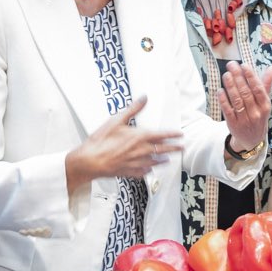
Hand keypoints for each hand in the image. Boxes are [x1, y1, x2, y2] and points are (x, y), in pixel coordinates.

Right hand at [67, 96, 181, 181]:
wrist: (90, 161)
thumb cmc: (101, 141)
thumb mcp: (116, 120)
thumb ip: (132, 109)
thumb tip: (144, 98)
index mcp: (140, 137)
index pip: (162, 135)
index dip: (172, 135)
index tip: (180, 134)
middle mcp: (141, 151)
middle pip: (162, 149)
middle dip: (173, 148)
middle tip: (181, 148)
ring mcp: (136, 163)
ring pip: (155, 162)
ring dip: (163, 160)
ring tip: (168, 159)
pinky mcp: (129, 172)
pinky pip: (143, 171)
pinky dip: (148, 170)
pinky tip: (150, 169)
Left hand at [220, 63, 271, 151]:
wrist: (252, 140)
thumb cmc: (259, 115)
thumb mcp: (265, 102)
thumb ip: (266, 84)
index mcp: (265, 105)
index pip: (258, 89)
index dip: (251, 77)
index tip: (244, 65)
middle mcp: (256, 113)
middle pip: (246, 93)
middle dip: (238, 77)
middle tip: (231, 65)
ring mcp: (244, 119)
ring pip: (237, 101)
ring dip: (230, 86)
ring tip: (226, 74)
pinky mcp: (233, 124)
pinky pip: (228, 111)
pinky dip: (224, 100)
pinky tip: (220, 90)